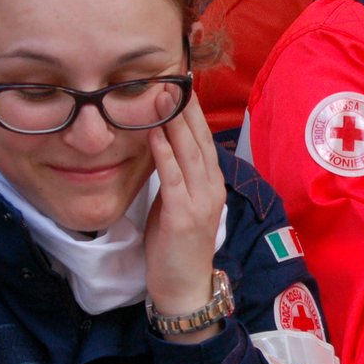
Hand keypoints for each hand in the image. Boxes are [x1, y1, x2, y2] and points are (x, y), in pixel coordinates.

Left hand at [144, 93, 225, 317]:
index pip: (202, 137)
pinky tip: (153, 132)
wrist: (185, 287)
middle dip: (183, 106)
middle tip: (172, 76)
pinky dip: (163, 152)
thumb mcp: (178, 203)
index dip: (191, 110)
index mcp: (211, 182)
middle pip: (198, 138)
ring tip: (161, 94)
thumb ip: (174, 175)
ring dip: (172, 121)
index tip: (179, 82)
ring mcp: (200, 200)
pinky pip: (172, 177)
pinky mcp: (182, 215)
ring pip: (188, 152)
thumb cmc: (177, 246)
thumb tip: (159, 145)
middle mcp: (211, 186)